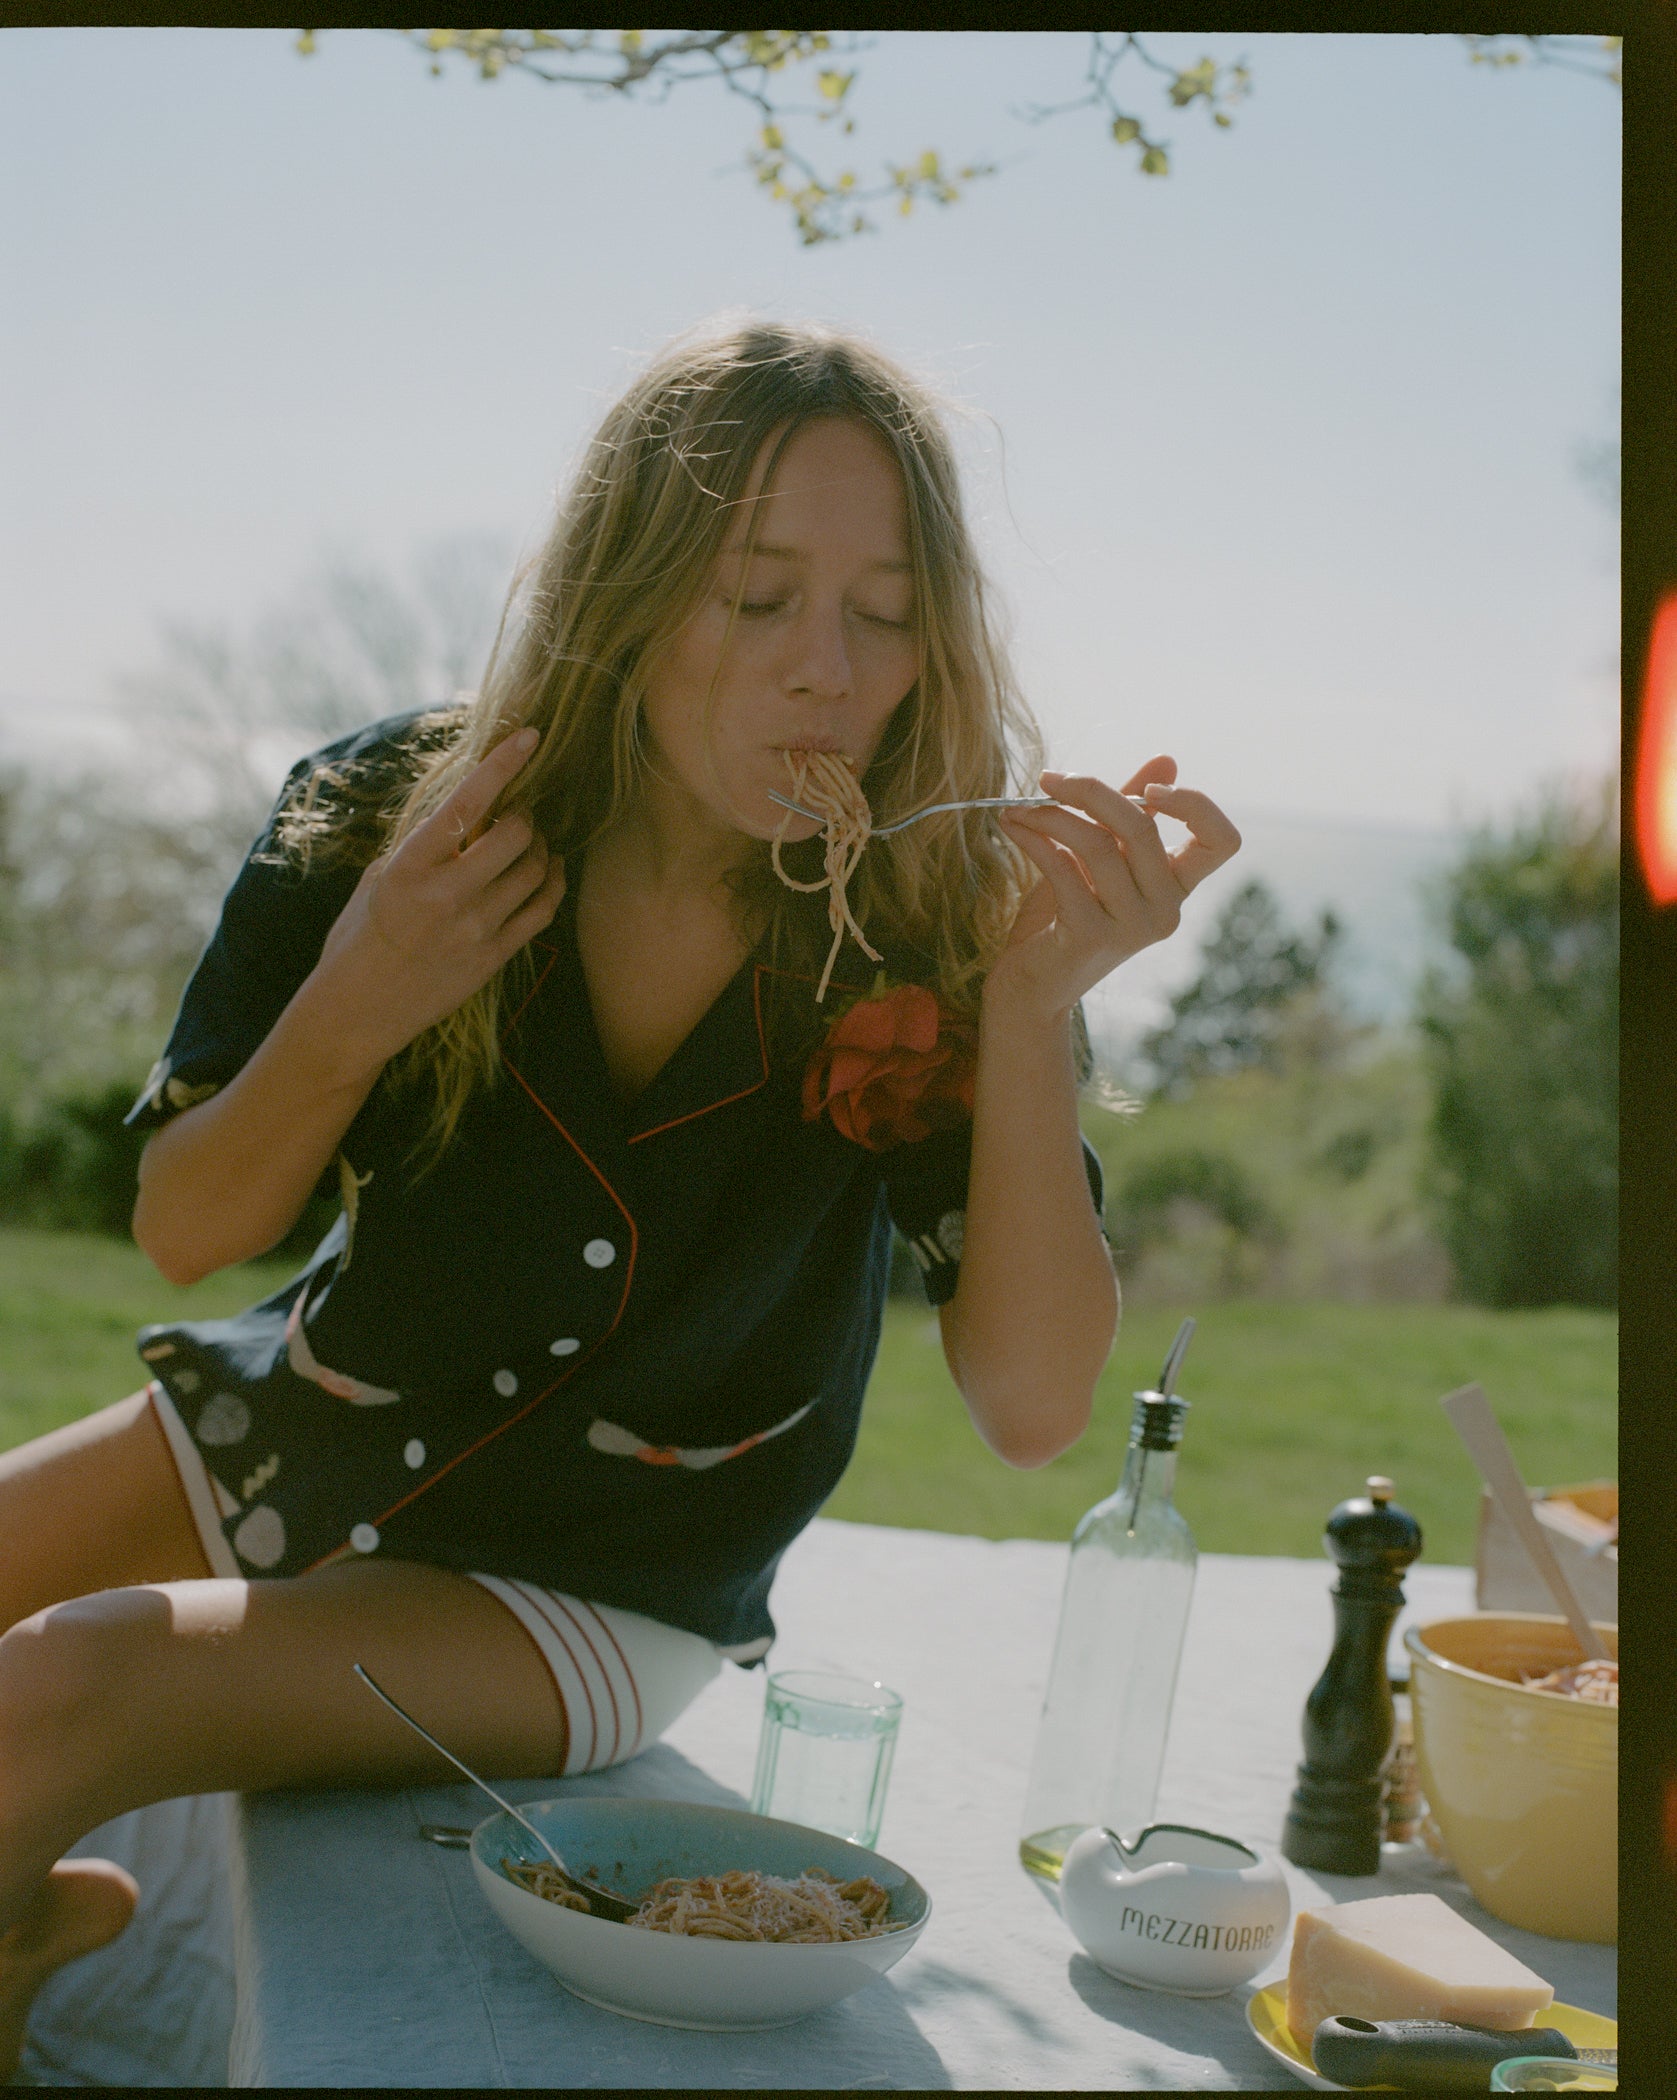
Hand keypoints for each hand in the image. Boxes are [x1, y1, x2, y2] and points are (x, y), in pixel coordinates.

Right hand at [312, 727, 567, 1068]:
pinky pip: (543, 909)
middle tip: (518, 812)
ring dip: (541, 846)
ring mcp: (475, 929)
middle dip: (525, 814)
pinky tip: (548, 871)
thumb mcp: (379, 878)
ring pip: (537, 869)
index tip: (530, 736)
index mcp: (410, 867)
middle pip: (516, 835)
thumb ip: (423, 846)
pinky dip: (553, 882)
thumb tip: (469, 808)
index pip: (466, 804)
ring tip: (529, 843)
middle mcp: (446, 895)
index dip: (502, 765)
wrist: (356, 1010)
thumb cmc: (359, 937)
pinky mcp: (494, 958)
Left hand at [989, 755, 1240, 1024]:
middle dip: (1092, 790)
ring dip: (1051, 815)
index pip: (1222, 841)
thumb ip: (1131, 812)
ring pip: (1098, 844)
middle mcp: (1166, 910)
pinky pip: (1062, 868)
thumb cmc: (1067, 916)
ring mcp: (1131, 927)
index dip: (1195, 804)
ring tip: (1018, 809)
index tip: (1149, 789)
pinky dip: (1034, 839)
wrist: (1032, 986)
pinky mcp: (1090, 935)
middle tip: (1048, 779)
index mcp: (1177, 887)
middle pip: (1143, 828)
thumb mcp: (1102, 858)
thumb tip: (1166, 759)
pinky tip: (1012, 827)